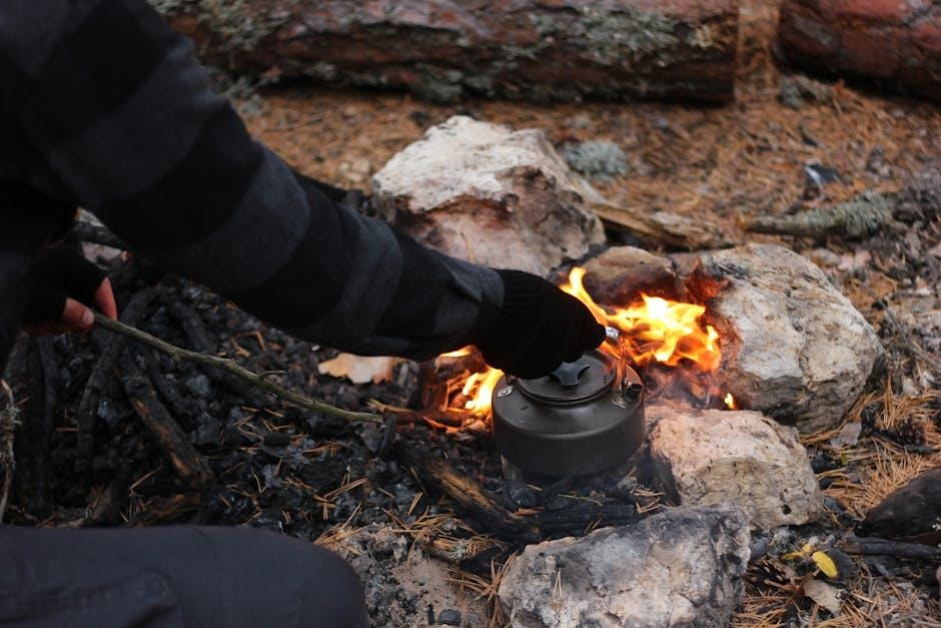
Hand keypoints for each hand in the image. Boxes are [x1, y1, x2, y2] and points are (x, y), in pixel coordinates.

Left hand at [21, 246, 116, 335]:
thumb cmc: (13, 285)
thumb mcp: (45, 300)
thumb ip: (70, 310)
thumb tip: (88, 321)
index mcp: (68, 264)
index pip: (99, 283)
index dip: (107, 304)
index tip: (110, 323)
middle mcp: (60, 270)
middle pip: (83, 298)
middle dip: (74, 318)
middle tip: (68, 331)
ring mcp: (46, 281)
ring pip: (65, 307)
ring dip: (55, 323)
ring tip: (38, 326)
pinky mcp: (34, 292)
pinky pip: (49, 309)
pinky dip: (42, 321)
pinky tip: (29, 323)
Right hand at [473, 269, 605, 378]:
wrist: (495, 310)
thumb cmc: (521, 295)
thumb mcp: (550, 295)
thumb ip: (562, 310)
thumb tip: (563, 313)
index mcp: (580, 323)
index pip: (596, 336)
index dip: (588, 334)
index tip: (584, 332)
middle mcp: (569, 346)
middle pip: (574, 352)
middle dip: (565, 345)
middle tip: (549, 332)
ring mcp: (549, 362)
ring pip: (552, 362)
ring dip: (544, 353)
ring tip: (526, 337)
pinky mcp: (528, 372)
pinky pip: (530, 367)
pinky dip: (525, 359)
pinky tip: (514, 345)